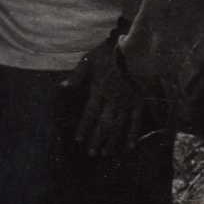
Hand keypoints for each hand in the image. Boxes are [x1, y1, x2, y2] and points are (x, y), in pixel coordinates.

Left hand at [69, 28, 145, 156]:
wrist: (136, 49)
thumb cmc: (111, 53)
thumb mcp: (90, 60)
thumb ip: (77, 75)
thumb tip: (63, 86)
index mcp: (99, 90)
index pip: (90, 113)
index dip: (84, 127)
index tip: (78, 139)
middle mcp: (112, 100)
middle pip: (103, 124)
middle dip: (96, 139)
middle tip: (91, 153)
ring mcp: (127, 103)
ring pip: (118, 126)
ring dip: (112, 141)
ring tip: (106, 153)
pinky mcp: (139, 102)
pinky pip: (136, 121)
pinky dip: (132, 134)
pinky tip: (129, 146)